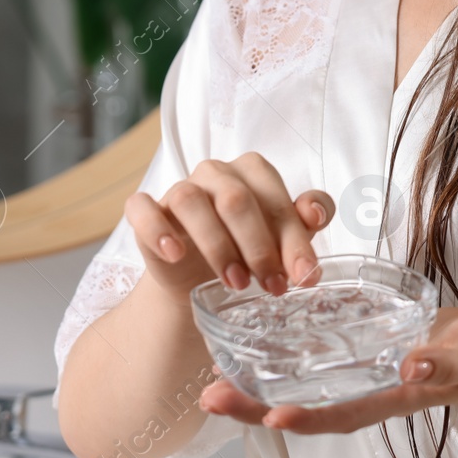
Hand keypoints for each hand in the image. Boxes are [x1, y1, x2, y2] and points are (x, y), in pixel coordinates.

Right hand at [124, 151, 334, 298]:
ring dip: (216, 245)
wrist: (198, 283)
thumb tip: (313, 213)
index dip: (293, 239)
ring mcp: (178, 189)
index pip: (275, 197)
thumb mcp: (282, 241)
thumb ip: (304, 222)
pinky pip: (143, 209)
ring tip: (236, 282)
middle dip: (259, 247)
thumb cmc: (248, 250)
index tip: (304, 277)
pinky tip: (174, 254)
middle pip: (236, 199)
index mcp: (253, 171)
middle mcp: (215, 173)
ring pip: (192, 201)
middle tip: (272, 286)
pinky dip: (156, 229)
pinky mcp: (147, 212)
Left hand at [198, 308, 457, 432]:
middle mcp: (365, 389)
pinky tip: (262, 331)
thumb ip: (442, 362)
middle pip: (302, 404)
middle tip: (211, 395)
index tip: (269, 416)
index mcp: (387, 397)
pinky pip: (319, 354)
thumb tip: (411, 362)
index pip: (336, 415)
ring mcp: (362, 371)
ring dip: (260, 379)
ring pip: (302, 381)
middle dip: (255, 405)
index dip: (301, 418)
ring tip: (217, 369)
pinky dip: (288, 347)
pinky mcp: (363, 348)